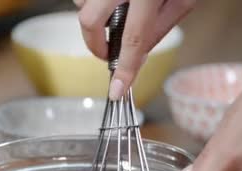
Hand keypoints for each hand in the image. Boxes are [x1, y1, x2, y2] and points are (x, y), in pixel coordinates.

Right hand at [74, 0, 195, 99]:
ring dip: (93, 17)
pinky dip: (90, 2)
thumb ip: (159, 27)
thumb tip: (137, 57)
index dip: (124, 68)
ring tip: (114, 15)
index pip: (133, 38)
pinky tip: (109, 2)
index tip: (117, 90)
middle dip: (94, 44)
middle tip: (106, 53)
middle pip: (89, 21)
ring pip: (81, 4)